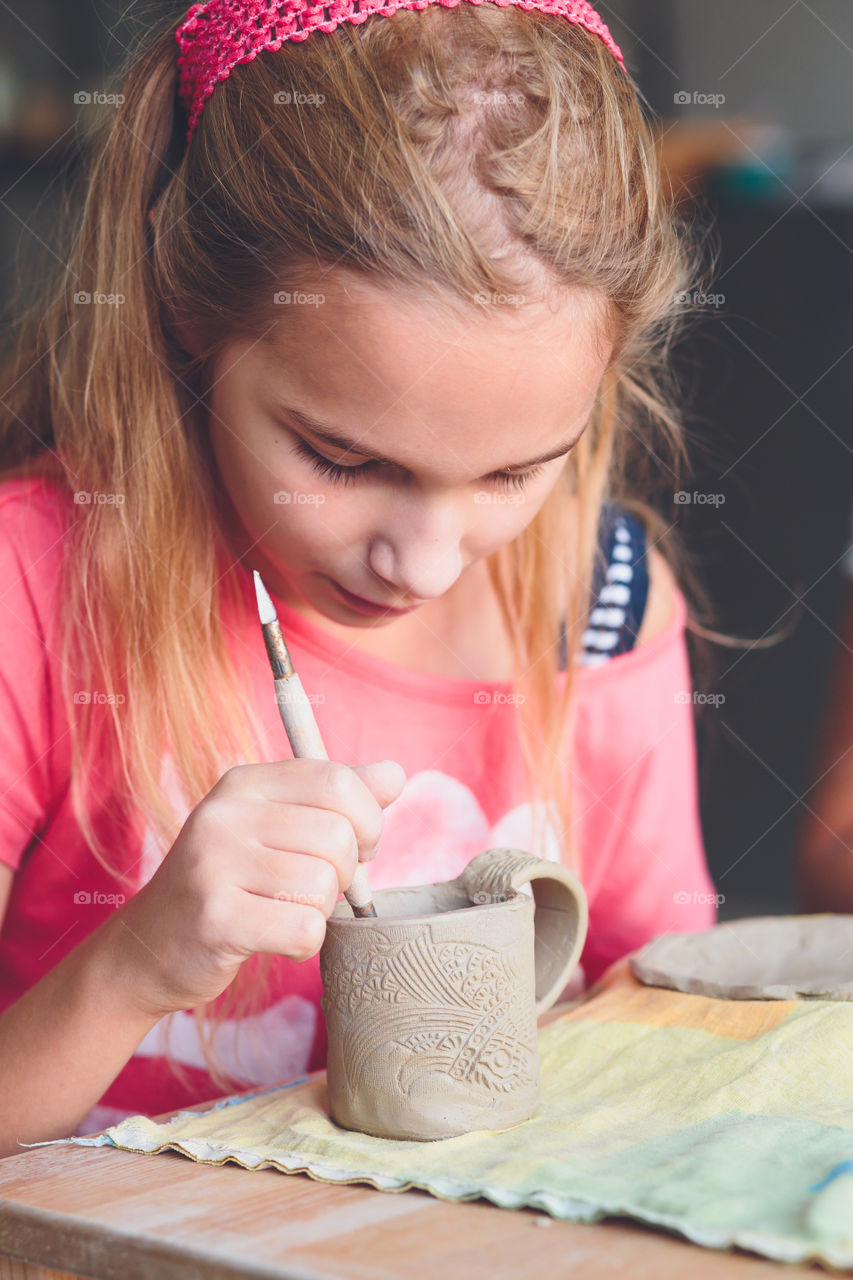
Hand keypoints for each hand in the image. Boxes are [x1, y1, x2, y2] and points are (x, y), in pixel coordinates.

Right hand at [111, 758, 405, 1017]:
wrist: (149, 947)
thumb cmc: (228, 883)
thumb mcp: (275, 826)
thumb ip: (337, 798)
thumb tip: (395, 775)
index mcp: (244, 784)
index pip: (337, 781)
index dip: (368, 819)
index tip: (359, 846)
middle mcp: (225, 814)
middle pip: (338, 837)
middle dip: (344, 874)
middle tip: (314, 887)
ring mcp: (214, 865)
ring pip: (323, 885)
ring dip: (319, 910)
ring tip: (284, 910)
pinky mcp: (215, 918)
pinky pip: (304, 928)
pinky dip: (304, 942)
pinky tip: (275, 938)